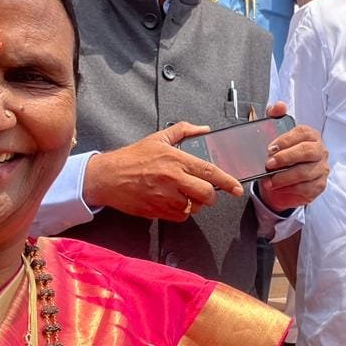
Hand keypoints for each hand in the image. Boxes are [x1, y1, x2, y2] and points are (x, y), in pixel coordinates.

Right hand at [83, 122, 243, 221]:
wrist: (107, 177)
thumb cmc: (132, 157)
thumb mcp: (158, 138)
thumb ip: (183, 131)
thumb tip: (204, 128)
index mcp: (175, 159)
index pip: (209, 172)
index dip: (227, 181)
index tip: (238, 188)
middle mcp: (172, 179)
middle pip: (206, 194)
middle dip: (211, 196)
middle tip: (207, 192)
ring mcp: (164, 197)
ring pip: (194, 207)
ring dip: (195, 204)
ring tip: (185, 194)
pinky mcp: (157, 211)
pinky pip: (180, 216)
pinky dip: (181, 211)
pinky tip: (174, 201)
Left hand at [257, 101, 328, 212]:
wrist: (280, 181)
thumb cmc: (280, 156)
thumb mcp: (273, 135)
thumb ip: (274, 117)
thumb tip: (279, 106)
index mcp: (310, 135)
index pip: (302, 133)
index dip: (286, 140)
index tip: (270, 148)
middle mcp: (319, 150)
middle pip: (307, 152)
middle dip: (286, 158)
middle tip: (269, 164)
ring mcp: (322, 168)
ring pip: (305, 172)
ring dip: (284, 177)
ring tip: (269, 180)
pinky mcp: (319, 185)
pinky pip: (306, 188)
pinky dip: (289, 189)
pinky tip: (278, 187)